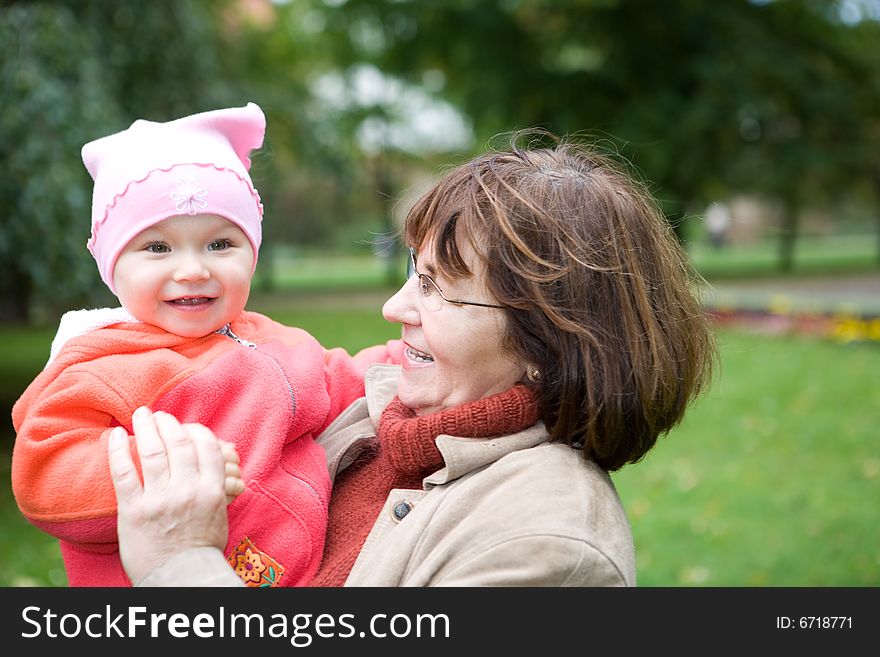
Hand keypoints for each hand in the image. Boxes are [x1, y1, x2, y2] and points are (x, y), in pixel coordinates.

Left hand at [107, 406, 238, 585]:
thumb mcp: (220, 515)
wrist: (180, 579)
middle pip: (178, 443)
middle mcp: (187, 491)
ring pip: (152, 452)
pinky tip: (114, 435)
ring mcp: (159, 500)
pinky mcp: (133, 511)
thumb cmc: (202, 550)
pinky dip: (117, 450)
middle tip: (159, 415)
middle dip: (167, 423)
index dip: (194, 429)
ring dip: (145, 428)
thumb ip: (217, 487)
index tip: (185, 426)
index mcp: (212, 490)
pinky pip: (123, 473)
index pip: (205, 446)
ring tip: (140, 415)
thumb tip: (218, 465)